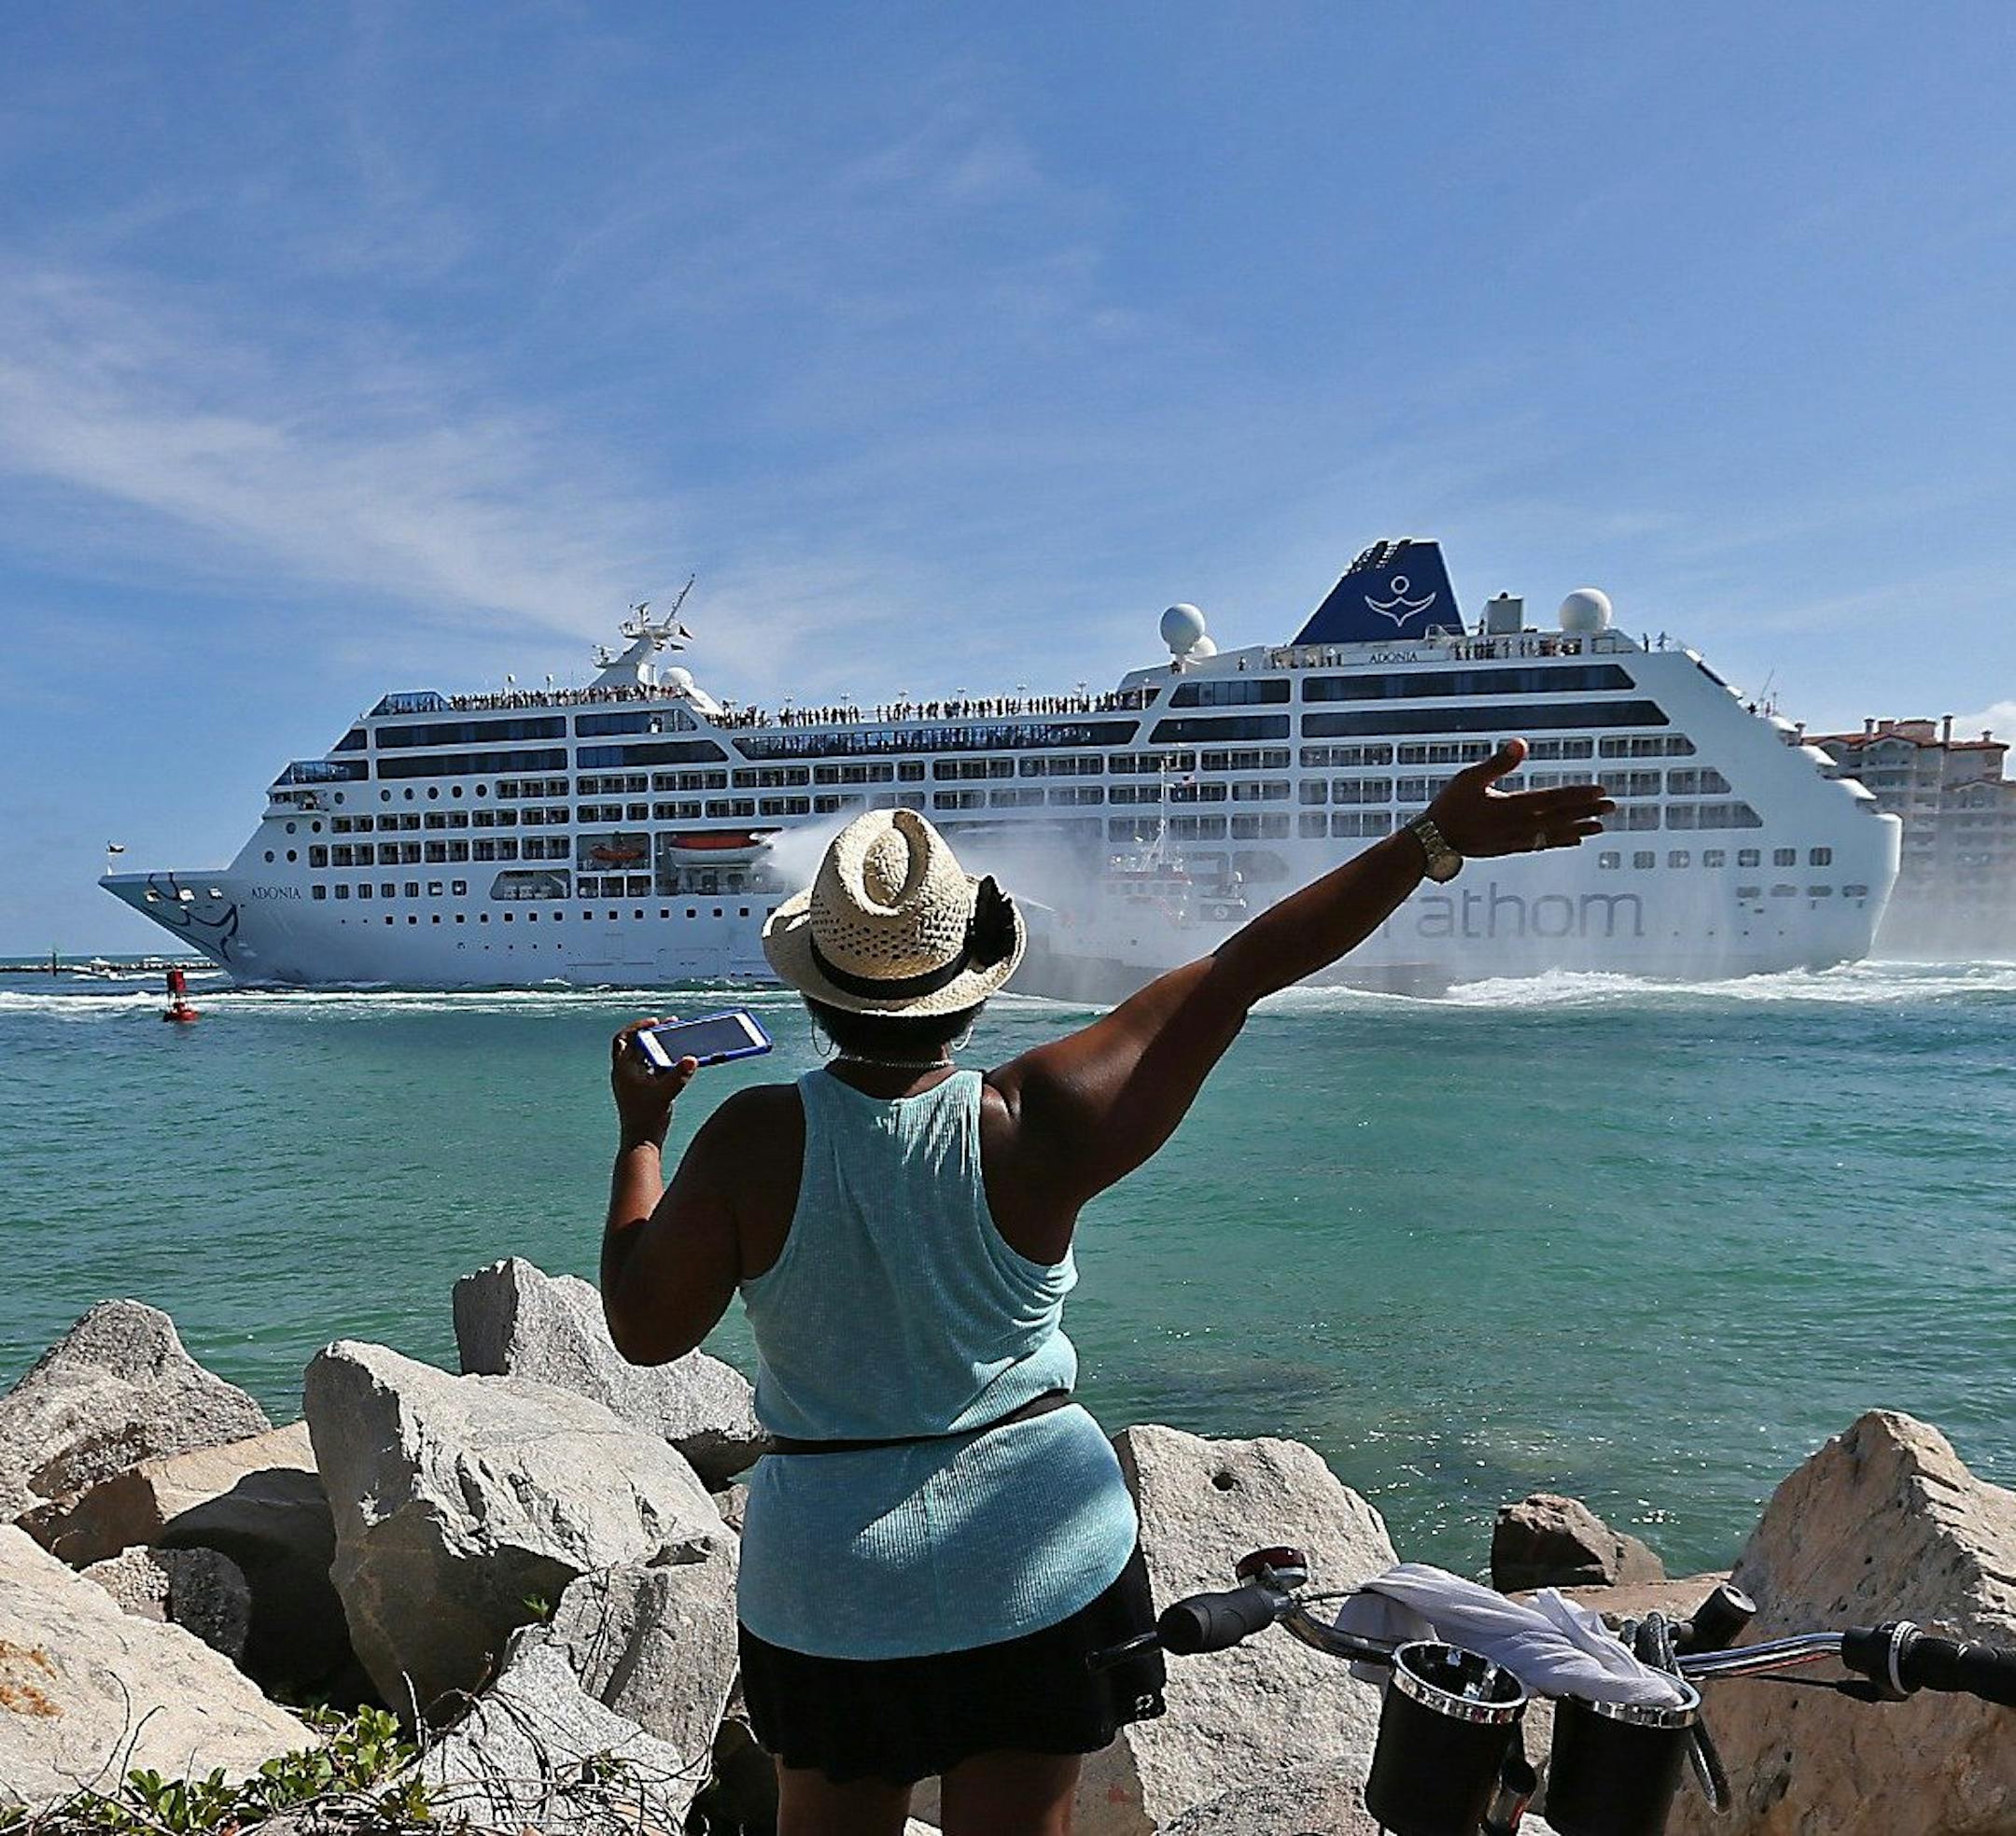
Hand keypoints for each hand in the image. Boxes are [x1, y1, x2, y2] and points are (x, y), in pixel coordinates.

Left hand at [610, 1018, 698, 1147]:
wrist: (641, 1141)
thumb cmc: (646, 1118)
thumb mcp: (665, 1094)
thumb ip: (679, 1075)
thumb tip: (693, 1059)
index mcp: (623, 1069)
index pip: (625, 1039)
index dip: (639, 1027)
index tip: (656, 1022)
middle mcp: (626, 1072)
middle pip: (636, 1044)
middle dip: (652, 1033)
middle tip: (669, 1024)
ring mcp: (634, 1080)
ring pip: (645, 1055)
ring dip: (659, 1045)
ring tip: (676, 1038)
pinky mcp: (643, 1088)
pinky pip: (652, 1067)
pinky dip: (663, 1060)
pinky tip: (677, 1059)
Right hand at [1425, 739, 1615, 859]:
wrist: (1432, 842)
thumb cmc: (1449, 806)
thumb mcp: (1469, 778)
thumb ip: (1498, 763)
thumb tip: (1521, 743)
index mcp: (1512, 806)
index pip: (1553, 799)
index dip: (1578, 795)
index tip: (1600, 791)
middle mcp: (1519, 826)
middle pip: (1560, 817)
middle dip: (1586, 811)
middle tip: (1612, 807)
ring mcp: (1515, 840)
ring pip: (1554, 834)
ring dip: (1579, 828)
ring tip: (1600, 827)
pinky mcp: (1509, 848)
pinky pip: (1541, 845)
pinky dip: (1560, 841)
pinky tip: (1574, 840)